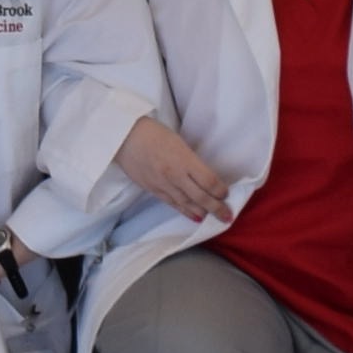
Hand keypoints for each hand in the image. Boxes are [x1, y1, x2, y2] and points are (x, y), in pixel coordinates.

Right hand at [120, 118, 235, 222]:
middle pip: (200, 197)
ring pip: (187, 204)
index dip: (220, 190)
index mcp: (184, 159)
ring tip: (214, 219)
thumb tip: (204, 177)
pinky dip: (185, 212)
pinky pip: (172, 204)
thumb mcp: (179, 142)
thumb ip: (191, 161)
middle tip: (228, 216)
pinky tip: (194, 217)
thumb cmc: (154, 133)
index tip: (226, 193)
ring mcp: (163, 184)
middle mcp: (175, 175)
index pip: (208, 181)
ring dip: (202, 212)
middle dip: (216, 208)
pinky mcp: (153, 190)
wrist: (125, 137)